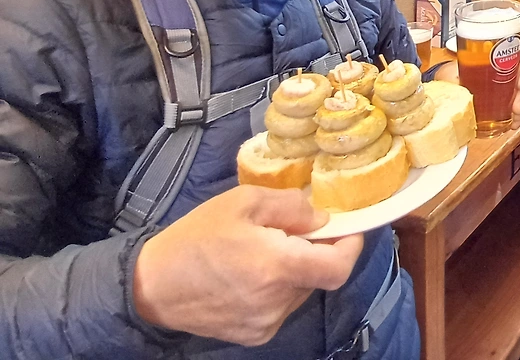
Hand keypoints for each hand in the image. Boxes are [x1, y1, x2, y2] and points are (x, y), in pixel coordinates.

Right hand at [132, 186, 363, 344]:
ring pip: (300, 290)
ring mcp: (265, 323)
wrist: (151, 286)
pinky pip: (281, 306)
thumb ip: (291, 207)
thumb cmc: (197, 237)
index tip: (347, 230)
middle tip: (285, 233)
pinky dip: (277, 288)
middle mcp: (276, 302)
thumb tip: (323, 220)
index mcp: (277, 267)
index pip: (338, 268)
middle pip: (316, 275)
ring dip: (292, 270)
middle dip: (312, 251)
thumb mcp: (243, 202)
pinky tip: (249, 276)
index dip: (350, 247)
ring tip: (259, 253)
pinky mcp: (254, 335)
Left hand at [429, 50, 519, 126]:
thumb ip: (456, 80)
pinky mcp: (513, 95)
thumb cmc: (452, 76)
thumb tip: (458, 87)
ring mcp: (513, 80)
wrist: (450, 86)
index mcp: (497, 54)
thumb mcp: (452, 75)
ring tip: (516, 118)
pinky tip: (514, 123)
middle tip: (516, 108)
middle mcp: (509, 65)